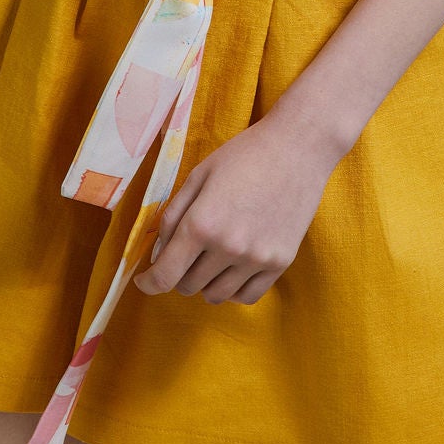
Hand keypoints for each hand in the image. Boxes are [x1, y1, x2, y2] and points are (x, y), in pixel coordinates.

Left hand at [131, 114, 334, 305]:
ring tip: (212, 257)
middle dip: (179, 272)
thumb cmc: (244, 155)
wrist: (298, 147)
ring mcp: (257, 258)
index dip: (148, 283)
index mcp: (202, 223)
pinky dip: (233, 288)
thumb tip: (158, 253)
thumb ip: (173, 216)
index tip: (145, 281)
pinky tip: (233, 266)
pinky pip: (246, 296)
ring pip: (216, 295)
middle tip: (187, 251)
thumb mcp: (198, 176)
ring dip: (205, 282)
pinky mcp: (280, 263)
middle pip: (187, 286)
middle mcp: (228, 247)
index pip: (165, 276)